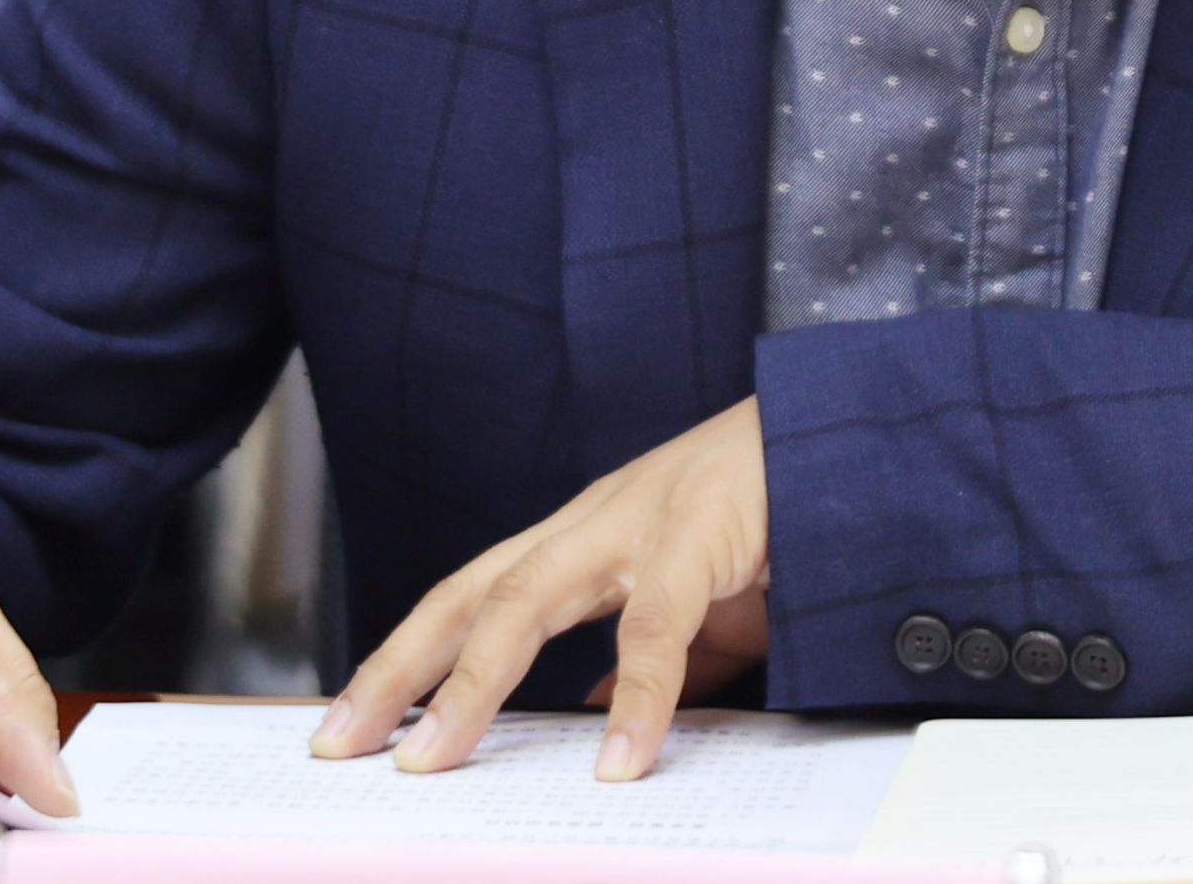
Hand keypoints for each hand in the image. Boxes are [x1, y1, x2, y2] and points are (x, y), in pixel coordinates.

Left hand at [311, 398, 771, 783]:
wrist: (852, 431)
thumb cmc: (779, 512)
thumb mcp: (701, 601)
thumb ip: (647, 660)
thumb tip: (597, 720)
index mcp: (585, 536)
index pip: (470, 595)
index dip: (406, 658)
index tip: (351, 725)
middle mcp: (592, 520)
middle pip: (469, 592)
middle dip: (397, 669)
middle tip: (340, 744)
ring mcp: (639, 520)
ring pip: (526, 598)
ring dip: (470, 681)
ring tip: (432, 757)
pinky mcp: (700, 534)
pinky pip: (656, 626)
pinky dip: (635, 698)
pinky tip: (618, 760)